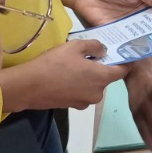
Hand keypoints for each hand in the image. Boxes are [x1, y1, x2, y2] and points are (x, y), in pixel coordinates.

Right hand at [7, 39, 128, 110]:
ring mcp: (85, 102)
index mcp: (102, 78)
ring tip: (73, 66)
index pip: (122, 71)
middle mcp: (98, 94)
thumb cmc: (54, 64)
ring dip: (88, 77)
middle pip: (106, 78)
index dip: (123, 61)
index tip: (118, 53)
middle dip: (100, 68)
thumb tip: (104, 51)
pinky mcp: (73, 106)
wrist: (29, 86)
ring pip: (93, 86)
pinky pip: (82, 92)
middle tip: (87, 56)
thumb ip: (95, 46)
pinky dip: (78, 85)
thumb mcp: (75, 46)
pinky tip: (65, 77)